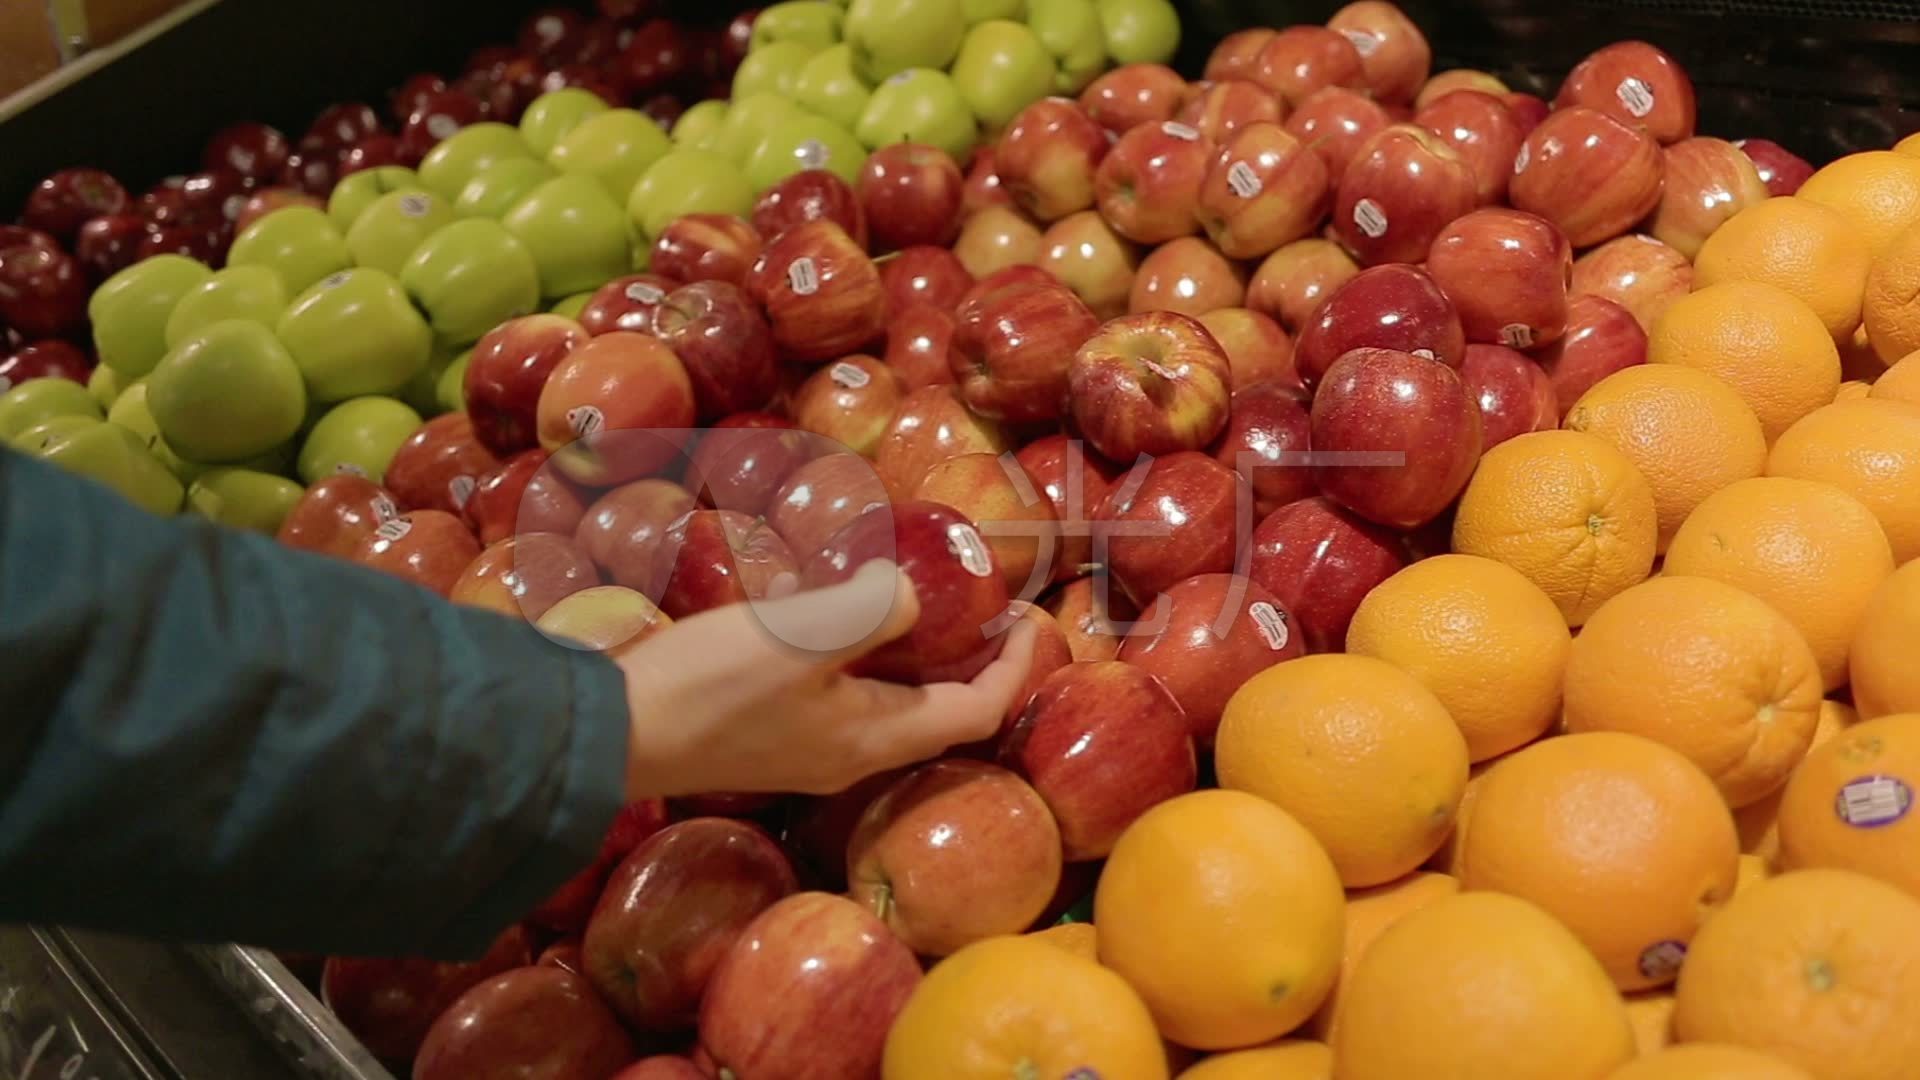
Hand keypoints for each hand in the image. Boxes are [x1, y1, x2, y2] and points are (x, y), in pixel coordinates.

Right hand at [612, 561, 1035, 798]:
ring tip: (916, 598)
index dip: (1014, 664)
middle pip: (939, 710)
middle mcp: (852, 754)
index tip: (1027, 614)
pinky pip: (845, 695)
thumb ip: (872, 610)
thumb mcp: (800, 636)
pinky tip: (837, 615)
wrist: (612, 735)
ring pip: (891, 703)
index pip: (978, 709)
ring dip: (916, 657)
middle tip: (978, 601)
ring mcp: (810, 749)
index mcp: (875, 736)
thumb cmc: (708, 688)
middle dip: (971, 659)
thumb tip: (912, 593)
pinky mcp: (771, 736)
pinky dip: (864, 658)